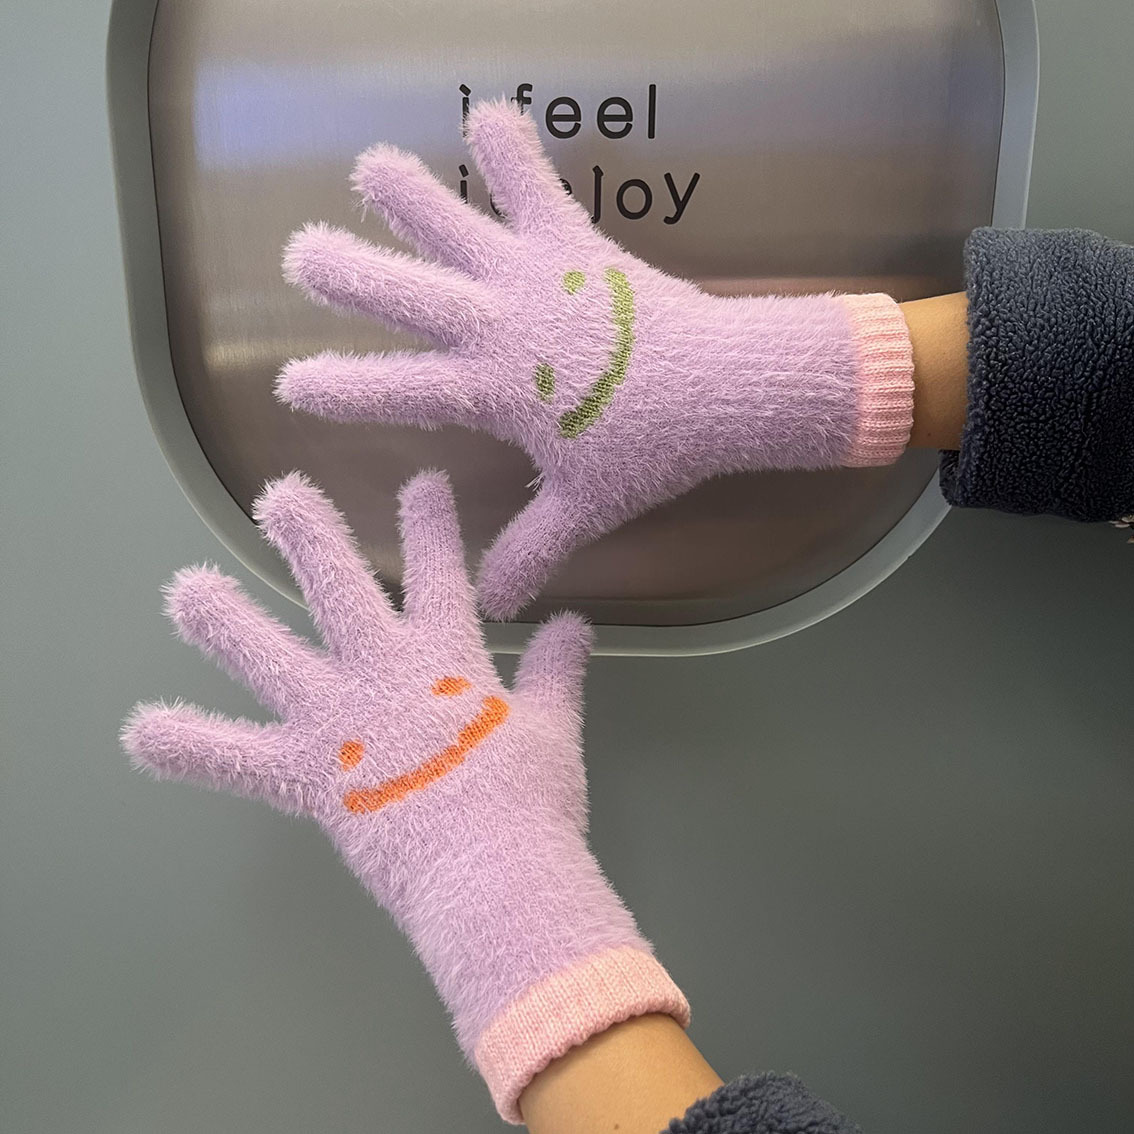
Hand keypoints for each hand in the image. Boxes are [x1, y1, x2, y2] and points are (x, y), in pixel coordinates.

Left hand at [122, 469, 686, 1119]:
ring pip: (267, 655)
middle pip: (339, 588)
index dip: (431, 522)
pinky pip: (234, 758)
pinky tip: (139, 731)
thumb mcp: (553, 730)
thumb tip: (574, 625)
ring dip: (224, 620)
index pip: (440, 572)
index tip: (422, 481)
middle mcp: (380, 672)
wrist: (492, 875)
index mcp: (447, 657)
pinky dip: (189, 745)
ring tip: (185, 587)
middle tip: (280, 494)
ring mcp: (334, 720)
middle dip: (311, 535)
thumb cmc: (530, 802)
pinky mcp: (305, 774)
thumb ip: (557, 672)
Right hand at [279, 101, 913, 617]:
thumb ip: (532, 552)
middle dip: (350, 277)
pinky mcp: (574, 244)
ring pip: (456, 231)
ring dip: (411, 199)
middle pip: (408, 299)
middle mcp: (497, 328)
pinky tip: (486, 114)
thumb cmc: (648, 452)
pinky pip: (535, 191)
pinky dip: (512, 155)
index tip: (292, 383)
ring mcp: (533, 280)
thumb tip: (497, 608)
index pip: (397, 391)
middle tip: (300, 255)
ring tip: (368, 165)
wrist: (719, 391)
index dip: (342, 388)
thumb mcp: (584, 508)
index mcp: (490, 392)